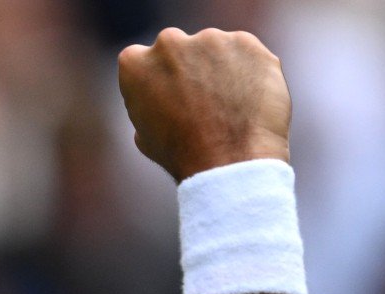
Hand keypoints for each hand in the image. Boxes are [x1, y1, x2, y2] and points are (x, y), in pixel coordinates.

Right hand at [117, 27, 291, 181]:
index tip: (170, 99)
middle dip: (188, 68)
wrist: (228, 163)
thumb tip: (161, 100)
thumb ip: (148, 104)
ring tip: (230, 107)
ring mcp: (210, 39)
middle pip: (178, 48)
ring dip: (220, 69)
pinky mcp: (246, 43)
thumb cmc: (182, 156)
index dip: (158, 81)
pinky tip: (250, 102)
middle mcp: (169, 42)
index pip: (142, 60)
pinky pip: (247, 54)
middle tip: (203, 103)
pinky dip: (250, 72)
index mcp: (134, 63)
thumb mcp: (145, 135)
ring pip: (215, 49)